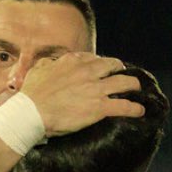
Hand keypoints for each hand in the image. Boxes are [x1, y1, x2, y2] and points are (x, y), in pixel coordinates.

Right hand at [19, 52, 143, 137]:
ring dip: (133, 85)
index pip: (92, 58)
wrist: (31, 113)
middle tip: (121, 76)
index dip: (99, 63)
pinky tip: (140, 111)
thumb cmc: (31, 94)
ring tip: (137, 90)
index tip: (100, 68)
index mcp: (72, 62)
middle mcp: (88, 72)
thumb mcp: (37, 71)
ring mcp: (96, 89)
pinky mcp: (100, 107)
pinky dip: (135, 108)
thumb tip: (49, 63)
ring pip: (125, 82)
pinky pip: (124, 106)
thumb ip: (46, 64)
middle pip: (113, 65)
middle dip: (119, 69)